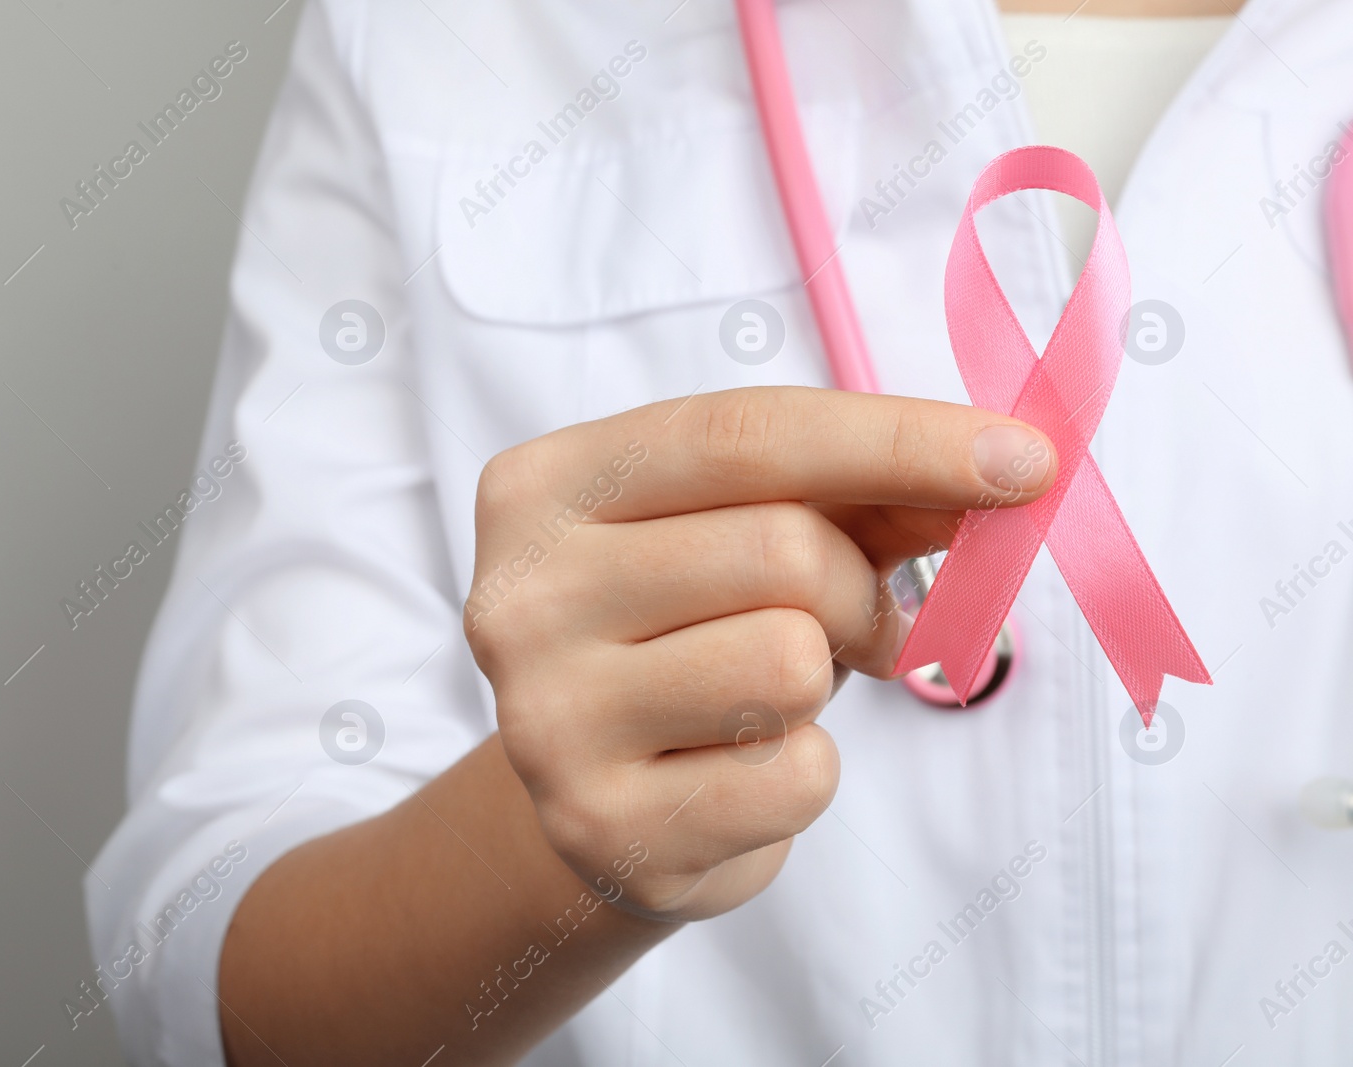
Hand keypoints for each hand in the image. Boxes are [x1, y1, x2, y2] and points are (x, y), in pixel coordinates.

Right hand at [465, 387, 1053, 921]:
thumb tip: (1001, 474)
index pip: (741, 435)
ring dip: (823, 681)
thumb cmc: (687, 637)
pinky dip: (806, 771)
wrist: (602, 801)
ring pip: (789, 661)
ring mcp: (547, 716)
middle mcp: (521, 595)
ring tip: (774, 695)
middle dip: (860, 590)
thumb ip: (865, 494)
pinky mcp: (600, 825)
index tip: (1024, 460)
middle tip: (854, 624)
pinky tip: (740, 771)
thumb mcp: (754, 534)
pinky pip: (794, 776)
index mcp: (546, 488)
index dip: (897, 438)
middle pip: (781, 548)